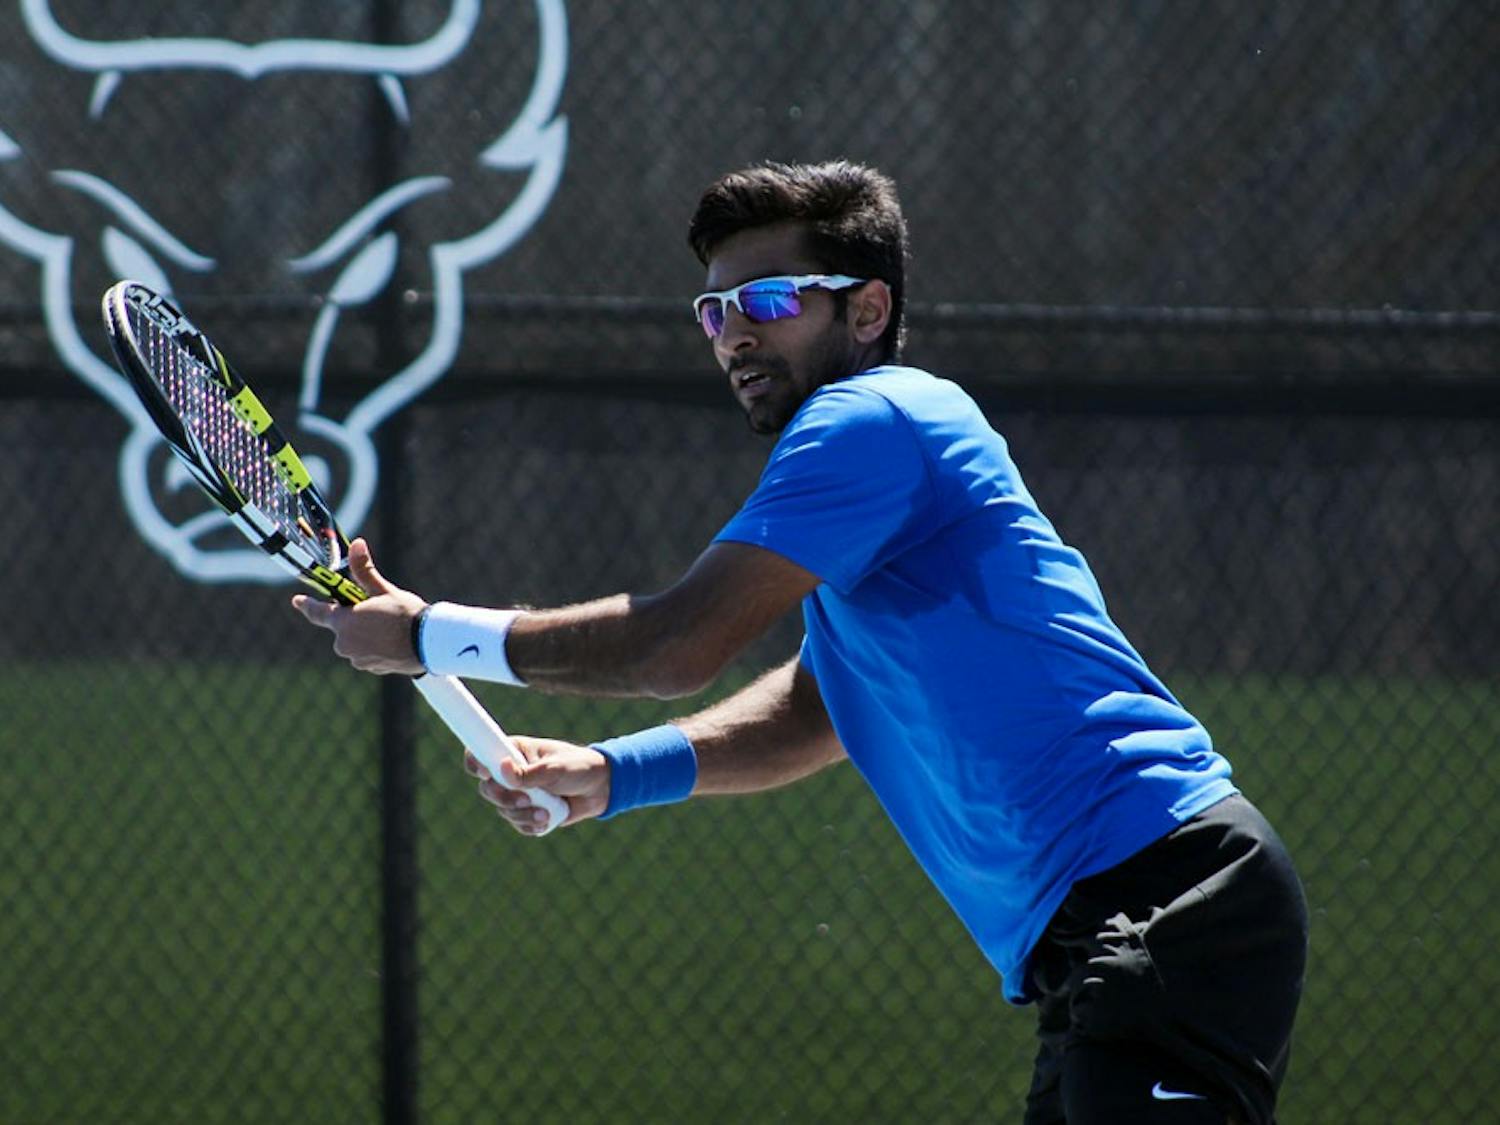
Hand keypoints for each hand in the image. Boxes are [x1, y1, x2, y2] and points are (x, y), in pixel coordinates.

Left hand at [291, 538, 427, 674]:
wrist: (428, 644)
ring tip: (389, 628)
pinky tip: (393, 642)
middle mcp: (345, 643)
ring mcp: (357, 658)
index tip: (297, 601)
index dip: (307, 605)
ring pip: (356, 642)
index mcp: (344, 622)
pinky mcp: (370, 668)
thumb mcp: (384, 590)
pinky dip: (375, 648)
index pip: (318, 612)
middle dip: (354, 619)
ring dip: (365, 635)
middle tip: (376, 611)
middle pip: (342, 627)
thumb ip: (365, 571)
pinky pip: (367, 655)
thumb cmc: (406, 615)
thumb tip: (357, 544)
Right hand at [468, 736, 610, 833]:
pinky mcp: (527, 811)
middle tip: (524, 799)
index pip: (480, 754)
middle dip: (503, 798)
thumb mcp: (554, 768)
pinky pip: (518, 824)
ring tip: (545, 813)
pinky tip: (546, 821)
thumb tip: (501, 768)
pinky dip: (530, 826)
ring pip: (503, 810)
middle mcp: (511, 772)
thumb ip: (528, 773)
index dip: (475, 763)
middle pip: (487, 789)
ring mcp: (518, 793)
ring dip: (522, 815)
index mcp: (513, 751)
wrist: (600, 788)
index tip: (485, 773)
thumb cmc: (578, 767)